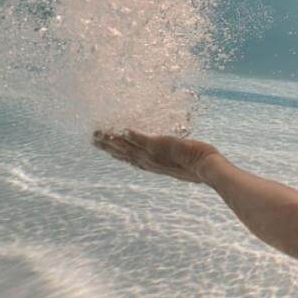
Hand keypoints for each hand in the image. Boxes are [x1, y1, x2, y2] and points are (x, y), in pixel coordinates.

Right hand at [93, 129, 219, 183]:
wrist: (205, 168)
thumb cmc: (196, 164)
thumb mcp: (178, 162)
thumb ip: (170, 156)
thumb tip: (170, 149)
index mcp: (151, 165)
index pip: (129, 159)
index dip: (115, 153)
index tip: (103, 146)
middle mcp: (149, 161)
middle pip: (123, 153)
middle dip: (107, 145)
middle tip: (93, 138)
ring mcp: (153, 154)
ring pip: (128, 146)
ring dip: (113, 140)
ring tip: (100, 133)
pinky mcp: (160, 145)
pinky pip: (143, 139)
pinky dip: (133, 135)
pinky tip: (123, 130)